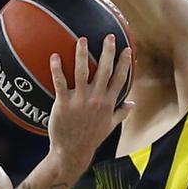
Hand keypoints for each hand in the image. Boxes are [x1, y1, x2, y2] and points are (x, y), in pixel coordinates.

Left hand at [47, 34, 132, 168]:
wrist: (72, 152)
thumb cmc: (91, 138)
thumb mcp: (110, 126)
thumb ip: (122, 113)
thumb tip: (133, 104)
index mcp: (109, 103)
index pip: (120, 79)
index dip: (125, 63)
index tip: (127, 49)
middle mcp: (96, 100)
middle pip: (105, 71)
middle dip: (108, 52)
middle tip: (109, 36)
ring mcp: (80, 101)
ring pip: (82, 72)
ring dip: (82, 54)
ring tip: (81, 40)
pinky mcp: (64, 103)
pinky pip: (60, 82)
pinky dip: (57, 68)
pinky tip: (54, 56)